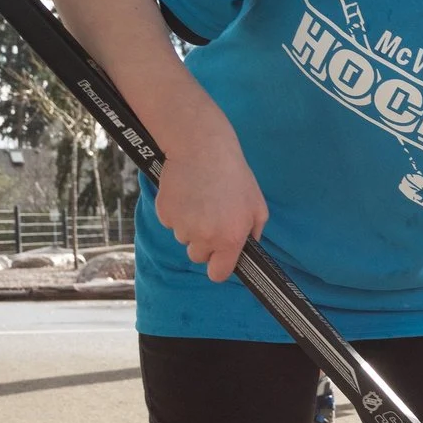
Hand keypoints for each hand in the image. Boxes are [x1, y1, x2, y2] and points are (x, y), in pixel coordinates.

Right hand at [153, 119, 267, 282]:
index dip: (219, 267)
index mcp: (230, 239)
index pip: (218, 274)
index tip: (220, 260)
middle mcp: (204, 237)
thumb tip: (246, 246)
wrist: (202, 148)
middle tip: (211, 217)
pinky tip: (187, 194)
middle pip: (198, 256)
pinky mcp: (164, 213)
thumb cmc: (234, 176)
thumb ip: (253, 232)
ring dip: (190, 225)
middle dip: (204, 243)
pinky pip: (170, 222)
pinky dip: (176, 212)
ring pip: (183, 237)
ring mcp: (182, 226)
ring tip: (200, 200)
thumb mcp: (257, 206)